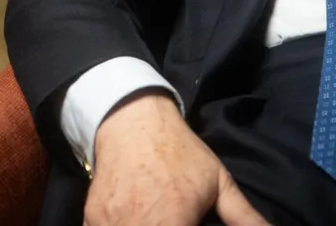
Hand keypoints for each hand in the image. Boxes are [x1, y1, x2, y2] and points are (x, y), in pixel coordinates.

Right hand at [84, 93, 271, 225]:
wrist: (131, 119)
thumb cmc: (179, 152)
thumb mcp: (218, 182)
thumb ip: (243, 217)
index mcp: (172, 222)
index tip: (189, 225)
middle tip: (172, 221)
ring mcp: (111, 224)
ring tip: (155, 219)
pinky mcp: (92, 220)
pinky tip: (134, 220)